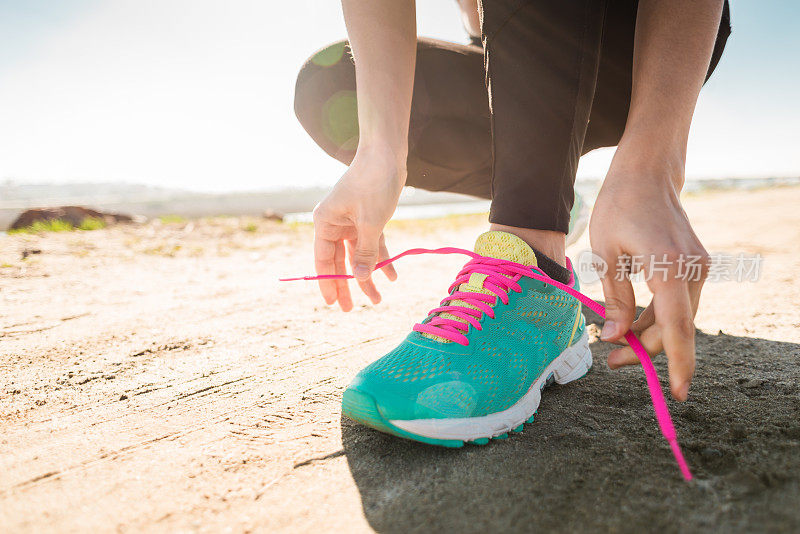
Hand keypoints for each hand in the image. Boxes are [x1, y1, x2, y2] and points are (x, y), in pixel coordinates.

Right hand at [312, 149, 402, 310]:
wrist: (387, 154)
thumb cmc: (374, 183)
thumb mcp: (371, 223)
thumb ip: (365, 253)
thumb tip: (361, 279)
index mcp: (326, 222)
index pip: (323, 260)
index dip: (328, 283)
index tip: (333, 304)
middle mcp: (335, 224)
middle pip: (339, 262)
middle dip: (348, 285)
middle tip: (349, 311)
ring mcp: (352, 222)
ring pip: (358, 256)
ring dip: (368, 275)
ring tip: (377, 300)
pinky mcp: (368, 218)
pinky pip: (373, 244)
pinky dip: (382, 258)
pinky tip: (392, 276)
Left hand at [589, 149, 708, 400]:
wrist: (647, 173)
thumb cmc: (619, 207)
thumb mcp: (605, 253)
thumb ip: (614, 299)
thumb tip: (616, 339)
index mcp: (668, 267)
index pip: (677, 326)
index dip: (678, 363)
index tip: (677, 393)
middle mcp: (692, 270)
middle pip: (675, 327)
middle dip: (646, 350)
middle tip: (609, 360)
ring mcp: (697, 268)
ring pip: (677, 318)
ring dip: (649, 335)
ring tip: (614, 345)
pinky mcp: (694, 266)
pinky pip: (677, 303)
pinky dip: (656, 317)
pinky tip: (630, 324)